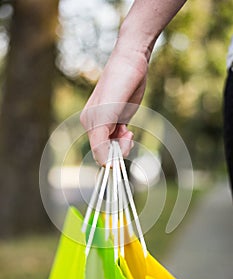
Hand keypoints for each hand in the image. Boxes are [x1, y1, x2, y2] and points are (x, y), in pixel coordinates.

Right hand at [80, 42, 147, 164]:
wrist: (131, 62)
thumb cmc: (119, 83)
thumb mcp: (108, 113)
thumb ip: (102, 138)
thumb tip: (105, 163)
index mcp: (89, 123)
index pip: (98, 152)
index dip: (112, 155)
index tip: (125, 143)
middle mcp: (95, 124)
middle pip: (106, 151)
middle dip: (119, 148)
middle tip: (128, 134)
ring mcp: (106, 122)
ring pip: (114, 146)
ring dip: (124, 143)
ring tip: (128, 131)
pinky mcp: (117, 120)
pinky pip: (119, 139)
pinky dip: (126, 139)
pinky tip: (128, 129)